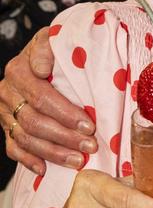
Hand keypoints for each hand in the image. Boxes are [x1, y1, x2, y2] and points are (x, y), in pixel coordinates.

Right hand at [0, 28, 96, 174]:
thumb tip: (43, 67)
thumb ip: (50, 47)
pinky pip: (13, 148)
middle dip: (65, 136)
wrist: (41, 57)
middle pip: (35, 121)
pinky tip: (46, 169)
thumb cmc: (55, 51)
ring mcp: (6, 112)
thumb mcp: (55, 38)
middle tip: (90, 144)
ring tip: (78, 159)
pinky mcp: (7, 127)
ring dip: (53, 152)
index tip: (88, 124)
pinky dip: (29, 161)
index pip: (42, 97)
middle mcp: (8, 92)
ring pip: (26, 138)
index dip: (66, 113)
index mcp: (19, 70)